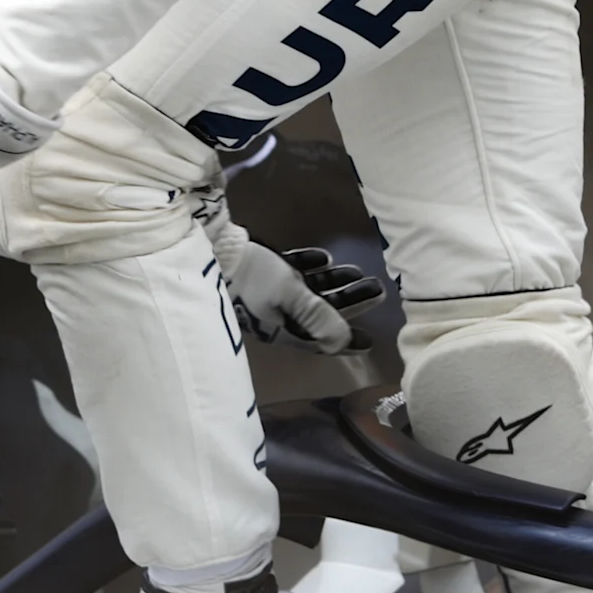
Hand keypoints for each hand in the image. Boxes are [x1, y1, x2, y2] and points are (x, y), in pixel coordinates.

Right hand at [217, 227, 383, 356]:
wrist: (213, 250)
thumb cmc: (254, 277)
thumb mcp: (290, 295)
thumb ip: (317, 316)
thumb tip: (343, 342)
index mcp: (283, 328)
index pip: (320, 341)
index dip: (345, 342)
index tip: (370, 342)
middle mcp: (279, 315)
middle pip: (322, 313)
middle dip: (350, 304)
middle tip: (379, 292)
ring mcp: (270, 293)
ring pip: (311, 292)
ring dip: (335, 283)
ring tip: (360, 272)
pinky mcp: (263, 272)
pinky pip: (294, 272)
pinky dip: (310, 267)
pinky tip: (325, 257)